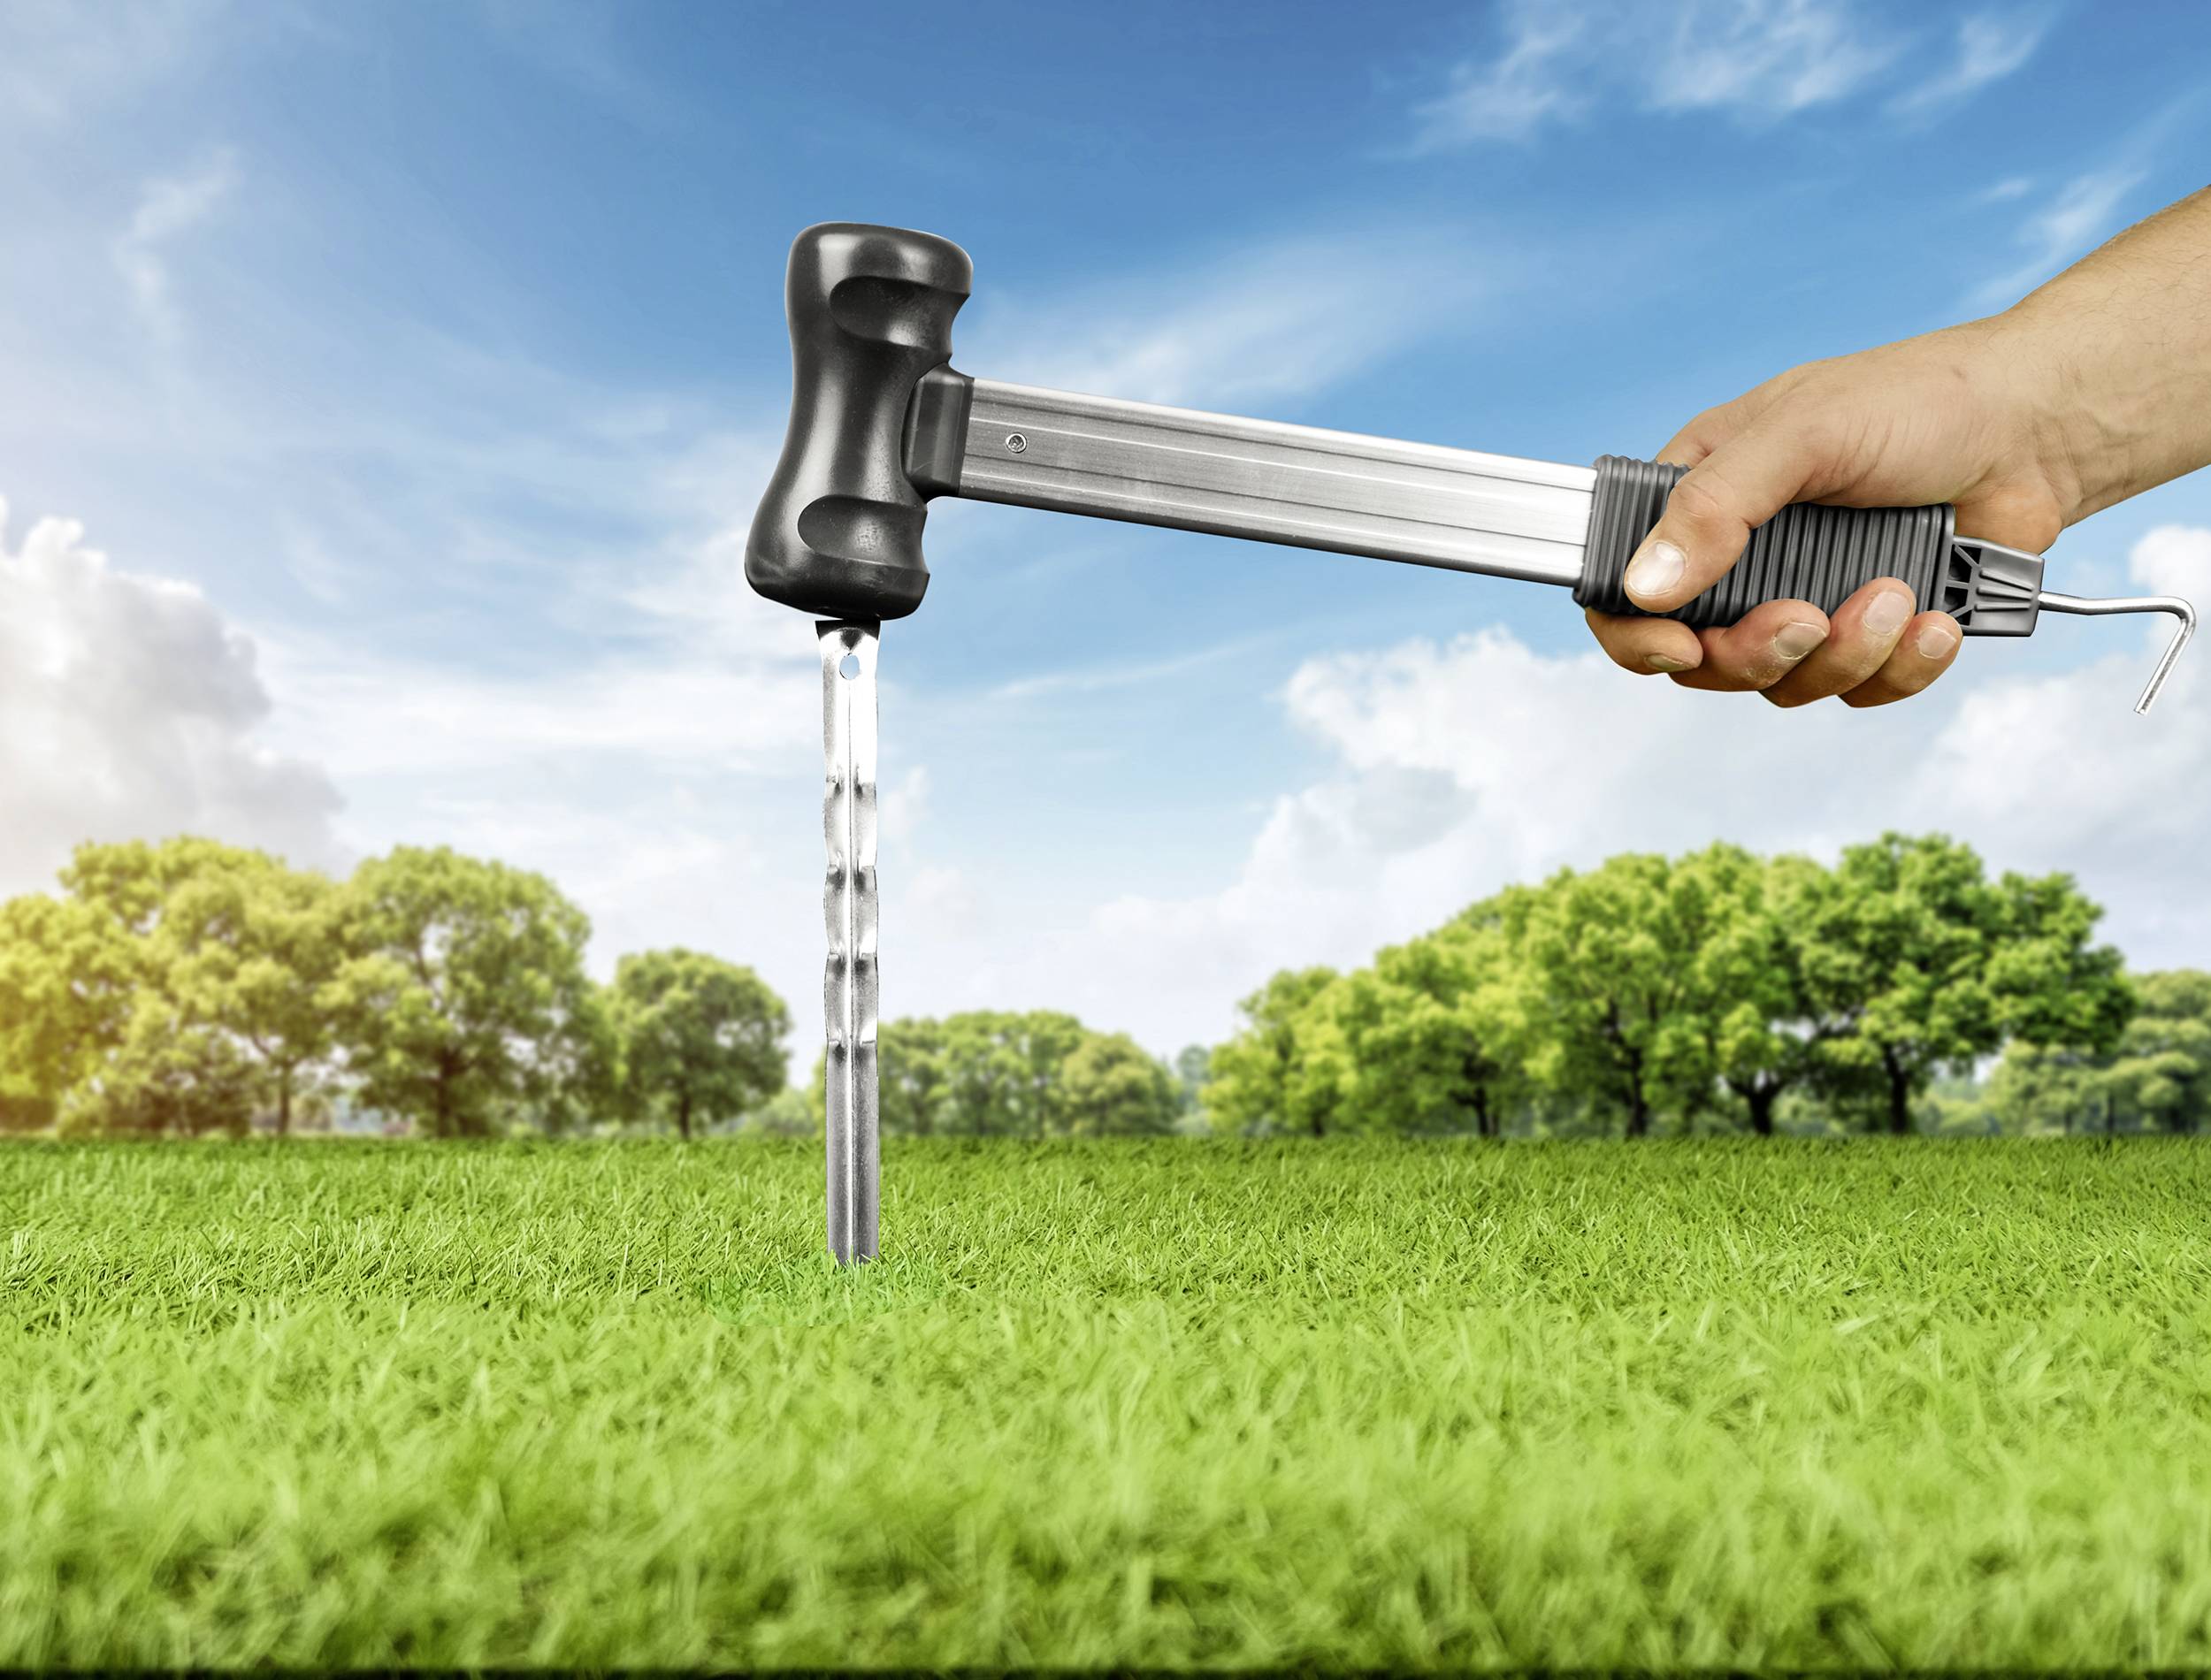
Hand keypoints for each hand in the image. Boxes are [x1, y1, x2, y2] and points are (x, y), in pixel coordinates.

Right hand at [1585, 317, 2081, 706]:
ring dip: (1844, 655)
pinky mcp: (1873, 634)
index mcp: (1702, 498)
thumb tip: (1647, 587)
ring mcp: (1808, 598)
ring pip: (1783, 684)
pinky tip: (1935, 617)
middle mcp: (1744, 557)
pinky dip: (1900, 666)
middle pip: (1701, 659)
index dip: (1636, 634)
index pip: (1626, 586)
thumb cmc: (1921, 402)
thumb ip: (1717, 506)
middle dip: (1758, 654)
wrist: (2041, 430)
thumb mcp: (1803, 432)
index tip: (1681, 646)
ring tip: (1897, 593)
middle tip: (1808, 617)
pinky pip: (1859, 692)